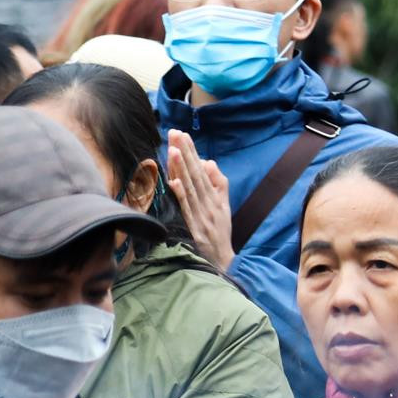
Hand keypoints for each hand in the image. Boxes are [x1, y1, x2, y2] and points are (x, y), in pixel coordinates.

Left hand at [167, 130, 234, 271]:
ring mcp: (202, 216)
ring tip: (174, 149)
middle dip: (186, 153)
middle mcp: (209, 204)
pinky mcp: (195, 228)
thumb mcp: (224, 207)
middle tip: (175, 134)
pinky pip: (187, 209)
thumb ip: (219, 183)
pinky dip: (181, 194)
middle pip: (196, 175)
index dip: (192, 152)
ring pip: (191, 188)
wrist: (222, 263)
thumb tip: (208, 162)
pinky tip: (173, 181)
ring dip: (182, 168)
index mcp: (215, 198)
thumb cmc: (220, 234)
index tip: (182, 134)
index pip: (201, 170)